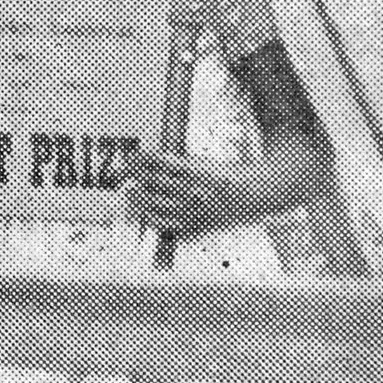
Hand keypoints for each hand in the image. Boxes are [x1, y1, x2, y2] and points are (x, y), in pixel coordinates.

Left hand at [123, 149, 255, 237]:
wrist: (255, 194)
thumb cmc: (232, 176)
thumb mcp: (206, 162)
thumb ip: (180, 163)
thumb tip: (152, 161)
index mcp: (197, 171)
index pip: (159, 162)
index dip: (141, 159)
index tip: (132, 156)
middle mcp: (194, 191)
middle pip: (153, 182)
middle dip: (135, 175)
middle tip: (126, 171)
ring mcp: (193, 211)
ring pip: (154, 204)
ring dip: (139, 196)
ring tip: (131, 190)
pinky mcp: (195, 226)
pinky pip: (166, 225)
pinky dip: (152, 218)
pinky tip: (146, 212)